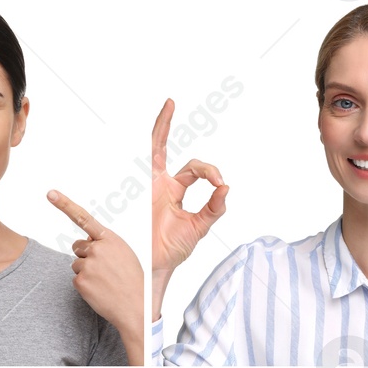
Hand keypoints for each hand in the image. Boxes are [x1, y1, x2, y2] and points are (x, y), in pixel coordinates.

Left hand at [48, 189, 143, 343]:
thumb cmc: (131, 279)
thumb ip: (105, 243)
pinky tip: (99, 290)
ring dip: (86, 272)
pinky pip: (76, 279)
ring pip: (76, 264)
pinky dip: (85, 285)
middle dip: (85, 256)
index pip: (84, 218)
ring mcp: (87, 265)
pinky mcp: (80, 281)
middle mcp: (97, 249)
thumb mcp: (123, 253)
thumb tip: (86, 240)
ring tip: (104, 281)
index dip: (65, 205)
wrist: (135, 306)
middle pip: (77, 246)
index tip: (51, 194)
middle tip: (103, 269)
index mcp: (110, 239)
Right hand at [151, 100, 227, 317]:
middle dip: (165, 124)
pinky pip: (142, 164)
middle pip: (162, 147)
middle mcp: (159, 185)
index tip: (219, 182)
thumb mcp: (199, 227)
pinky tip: (161, 117)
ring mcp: (147, 186)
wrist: (154, 266)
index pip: (194, 169)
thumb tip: (226, 186)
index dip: (209, 171)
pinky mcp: (140, 192)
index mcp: (174, 192)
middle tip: (171, 102)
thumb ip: (214, 208)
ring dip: (160, 125)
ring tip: (169, 104)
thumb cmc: (172, 250)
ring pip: (153, 148)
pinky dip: (154, 139)